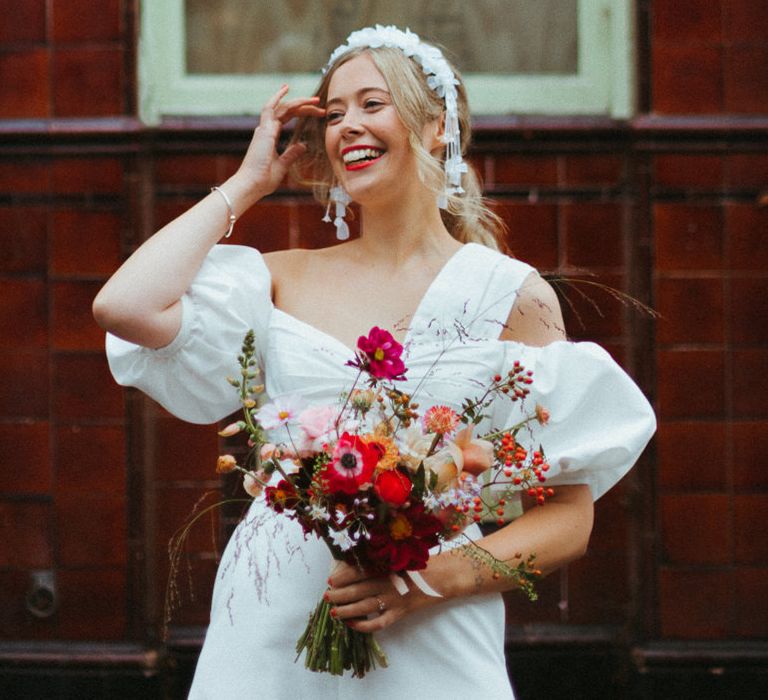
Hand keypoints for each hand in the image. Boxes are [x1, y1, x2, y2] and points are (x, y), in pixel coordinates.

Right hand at [235, 85, 325, 199]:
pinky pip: (271, 108)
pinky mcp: (264, 131)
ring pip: (282, 108)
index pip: (286, 117)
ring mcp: (264, 129)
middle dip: (303, 106)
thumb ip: (292, 154)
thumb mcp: (283, 165)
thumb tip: (303, 145)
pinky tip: (286, 89)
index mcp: (269, 136)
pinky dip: (278, 97)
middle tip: (319, 104)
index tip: (315, 111)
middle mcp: (265, 129)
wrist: (253, 184)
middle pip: (286, 111)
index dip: (299, 111)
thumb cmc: (264, 179)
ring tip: (315, 101)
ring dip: (299, 102)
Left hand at [325, 562, 437, 632]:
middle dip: (339, 594)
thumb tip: (352, 566)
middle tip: (326, 596)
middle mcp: (388, 583)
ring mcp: (394, 600)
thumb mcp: (397, 557)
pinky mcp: (399, 614)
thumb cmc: (417, 564)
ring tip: (333, 611)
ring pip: (364, 607)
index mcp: (387, 566)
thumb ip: (378, 562)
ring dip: (346, 610)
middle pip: (358, 590)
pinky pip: (378, 623)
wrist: (441, 578)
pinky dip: (363, 625)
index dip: (343, 577)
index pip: (359, 572)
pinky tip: (352, 624)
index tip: (330, 580)